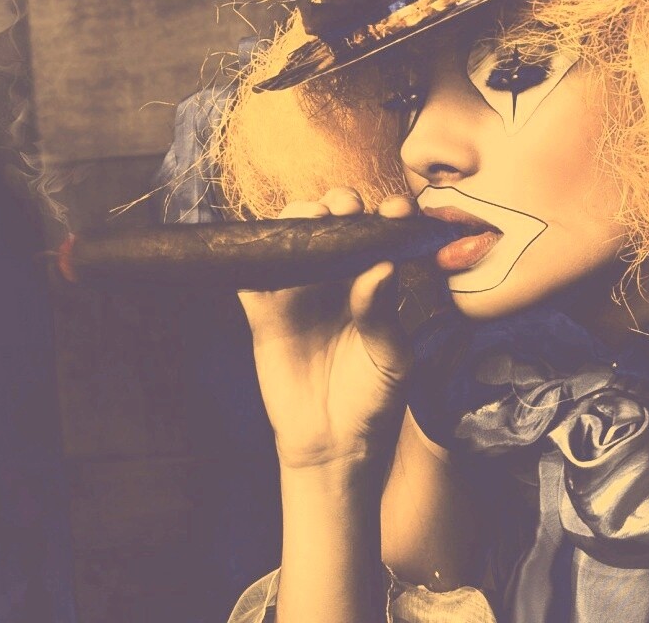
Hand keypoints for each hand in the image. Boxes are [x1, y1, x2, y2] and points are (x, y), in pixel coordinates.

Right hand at [238, 188, 417, 469]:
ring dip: (298, 217)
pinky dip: (251, 255)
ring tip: (312, 218)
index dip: (388, 215)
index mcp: (375, 282)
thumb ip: (382, 313)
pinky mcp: (265, 312)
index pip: (381, 236)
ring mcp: (300, 291)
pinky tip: (262, 246)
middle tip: (348, 207)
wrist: (335, 445)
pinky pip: (252, 275)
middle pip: (334, 224)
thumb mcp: (390, 358)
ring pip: (292, 237)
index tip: (397, 210)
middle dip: (341, 204)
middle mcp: (338, 278)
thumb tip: (381, 266)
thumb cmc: (374, 398)